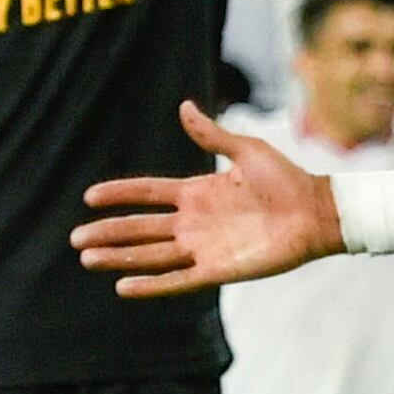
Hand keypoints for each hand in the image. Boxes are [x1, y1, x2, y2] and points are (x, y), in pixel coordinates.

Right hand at [72, 105, 343, 294]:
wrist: (317, 211)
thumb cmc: (287, 179)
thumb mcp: (246, 150)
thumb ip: (212, 134)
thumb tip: (184, 106)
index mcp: (197, 192)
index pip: (147, 193)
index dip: (119, 195)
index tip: (90, 197)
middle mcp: (194, 222)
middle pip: (140, 228)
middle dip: (109, 233)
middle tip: (76, 239)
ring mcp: (204, 247)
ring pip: (152, 255)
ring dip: (120, 258)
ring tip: (88, 259)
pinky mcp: (219, 270)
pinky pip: (179, 280)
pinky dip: (152, 284)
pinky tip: (124, 287)